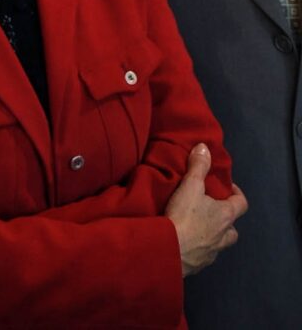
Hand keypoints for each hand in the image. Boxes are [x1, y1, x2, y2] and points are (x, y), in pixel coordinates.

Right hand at [164, 143, 247, 276]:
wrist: (170, 250)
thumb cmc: (184, 215)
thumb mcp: (190, 185)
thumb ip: (198, 166)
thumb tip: (205, 147)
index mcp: (226, 216)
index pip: (242, 204)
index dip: (237, 194)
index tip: (227, 188)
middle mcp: (224, 236)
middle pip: (234, 229)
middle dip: (227, 220)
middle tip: (213, 210)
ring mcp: (213, 253)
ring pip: (221, 244)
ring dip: (215, 236)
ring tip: (200, 228)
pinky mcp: (200, 264)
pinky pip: (205, 255)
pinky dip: (200, 248)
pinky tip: (188, 243)